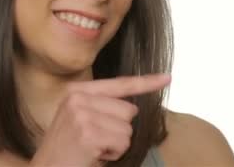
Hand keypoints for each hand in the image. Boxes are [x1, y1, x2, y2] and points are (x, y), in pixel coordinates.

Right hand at [30, 74, 170, 166]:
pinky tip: (93, 156)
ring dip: (116, 145)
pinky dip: (113, 154)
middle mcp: (78, 98)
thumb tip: (133, 108)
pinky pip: (122, 143)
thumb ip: (103, 108)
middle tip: (94, 142)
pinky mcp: (88, 133)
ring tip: (92, 150)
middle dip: (118, 130)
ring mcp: (81, 114)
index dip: (145, 82)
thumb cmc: (67, 151)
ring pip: (127, 129)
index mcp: (77, 91)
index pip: (119, 84)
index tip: (166, 78)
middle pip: (128, 110)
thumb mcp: (80, 120)